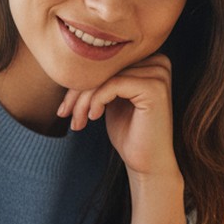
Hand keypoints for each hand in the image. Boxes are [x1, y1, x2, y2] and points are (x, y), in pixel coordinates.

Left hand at [56, 53, 186, 223]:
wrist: (147, 163)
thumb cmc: (129, 133)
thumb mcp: (110, 99)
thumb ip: (101, 77)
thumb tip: (71, 63)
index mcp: (150, 60)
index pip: (106, 62)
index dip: (80, 81)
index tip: (65, 105)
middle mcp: (159, 61)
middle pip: (105, 67)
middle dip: (78, 91)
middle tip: (64, 113)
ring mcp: (159, 74)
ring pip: (106, 76)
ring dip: (84, 99)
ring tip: (78, 121)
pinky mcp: (154, 88)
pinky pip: (113, 84)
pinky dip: (97, 101)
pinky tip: (94, 118)